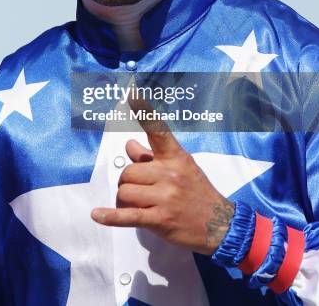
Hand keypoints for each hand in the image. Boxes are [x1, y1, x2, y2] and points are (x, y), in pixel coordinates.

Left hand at [91, 96, 234, 254]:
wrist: (222, 225)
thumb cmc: (199, 193)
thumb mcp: (181, 168)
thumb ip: (152, 156)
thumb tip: (129, 145)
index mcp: (175, 157)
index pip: (158, 130)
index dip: (144, 111)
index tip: (132, 93)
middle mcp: (169, 174)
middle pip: (129, 170)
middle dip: (128, 181)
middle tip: (139, 190)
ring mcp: (165, 197)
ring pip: (125, 191)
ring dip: (124, 199)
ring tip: (137, 205)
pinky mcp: (159, 220)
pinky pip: (128, 215)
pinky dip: (110, 216)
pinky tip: (97, 214)